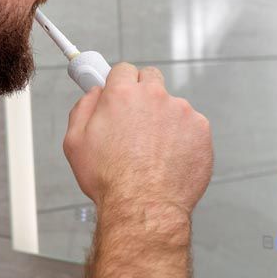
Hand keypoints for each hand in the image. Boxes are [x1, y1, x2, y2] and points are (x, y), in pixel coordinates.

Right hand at [62, 62, 212, 215]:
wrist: (144, 206)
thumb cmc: (110, 181)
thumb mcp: (75, 142)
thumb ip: (84, 108)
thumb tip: (94, 94)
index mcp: (122, 95)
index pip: (123, 70)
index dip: (120, 84)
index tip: (120, 94)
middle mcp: (154, 96)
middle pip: (151, 78)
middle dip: (144, 94)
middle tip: (137, 121)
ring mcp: (181, 111)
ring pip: (172, 106)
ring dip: (164, 120)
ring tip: (154, 152)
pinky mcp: (201, 129)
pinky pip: (191, 126)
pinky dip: (183, 138)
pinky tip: (171, 159)